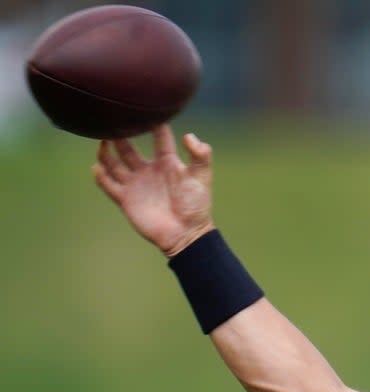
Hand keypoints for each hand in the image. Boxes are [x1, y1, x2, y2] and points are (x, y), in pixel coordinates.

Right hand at [92, 124, 214, 256]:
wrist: (187, 234)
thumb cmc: (196, 205)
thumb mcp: (202, 177)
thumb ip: (201, 156)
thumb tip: (189, 136)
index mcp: (167, 163)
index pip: (159, 138)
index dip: (153, 124)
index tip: (144, 108)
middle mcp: (149, 171)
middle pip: (129, 148)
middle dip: (120, 136)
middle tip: (111, 120)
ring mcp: (136, 185)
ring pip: (114, 164)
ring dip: (106, 152)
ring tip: (101, 139)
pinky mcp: (126, 200)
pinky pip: (108, 185)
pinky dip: (101, 176)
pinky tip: (96, 166)